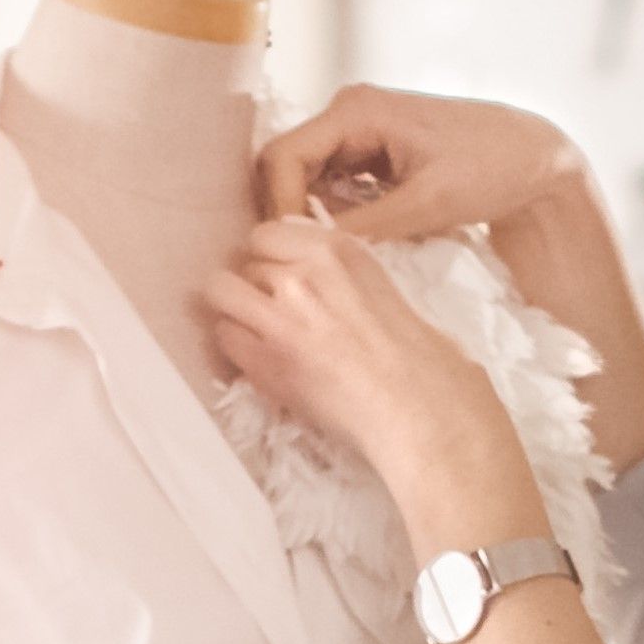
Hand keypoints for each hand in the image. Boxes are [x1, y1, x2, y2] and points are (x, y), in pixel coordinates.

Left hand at [204, 218, 536, 516]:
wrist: (419, 411)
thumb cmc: (423, 361)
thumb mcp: (384, 291)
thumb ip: (342, 278)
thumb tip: (316, 283)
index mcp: (339, 250)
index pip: (270, 232)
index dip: (271, 258)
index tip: (281, 278)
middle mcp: (303, 273)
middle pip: (247, 262)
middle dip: (256, 286)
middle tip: (273, 315)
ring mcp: (278, 316)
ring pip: (220, 291)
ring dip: (234, 310)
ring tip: (255, 334)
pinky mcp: (264, 360)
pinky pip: (223, 336)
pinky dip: (235, 347)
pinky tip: (260, 362)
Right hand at [257, 84, 586, 241]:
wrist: (535, 159)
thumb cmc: (492, 168)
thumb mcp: (427, 204)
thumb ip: (363, 228)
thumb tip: (308, 252)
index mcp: (356, 110)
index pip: (283, 157)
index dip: (278, 207)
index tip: (294, 254)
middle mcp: (348, 114)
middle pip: (287, 168)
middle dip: (291, 216)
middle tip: (307, 264)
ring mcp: (358, 134)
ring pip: (306, 182)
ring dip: (312, 221)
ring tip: (331, 260)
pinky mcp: (371, 156)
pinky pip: (333, 189)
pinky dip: (335, 219)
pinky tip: (354, 245)